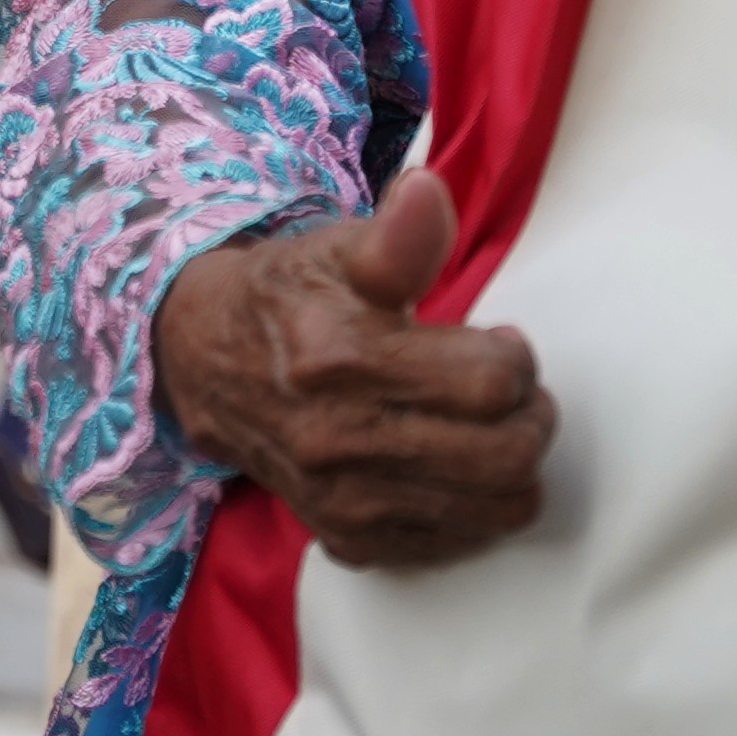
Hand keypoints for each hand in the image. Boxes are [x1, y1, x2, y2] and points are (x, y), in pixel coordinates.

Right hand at [151, 172, 551, 572]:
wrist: (205, 365)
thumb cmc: (289, 299)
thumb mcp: (335, 249)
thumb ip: (397, 234)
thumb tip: (429, 192)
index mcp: (340, 358)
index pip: (491, 382)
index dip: (516, 357)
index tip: (498, 341)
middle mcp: (339, 440)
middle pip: (505, 455)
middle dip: (531, 415)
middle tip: (509, 390)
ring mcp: (344, 501)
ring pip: (495, 508)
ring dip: (515, 465)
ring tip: (488, 427)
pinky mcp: (348, 540)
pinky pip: (459, 543)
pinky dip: (476, 507)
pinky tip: (453, 465)